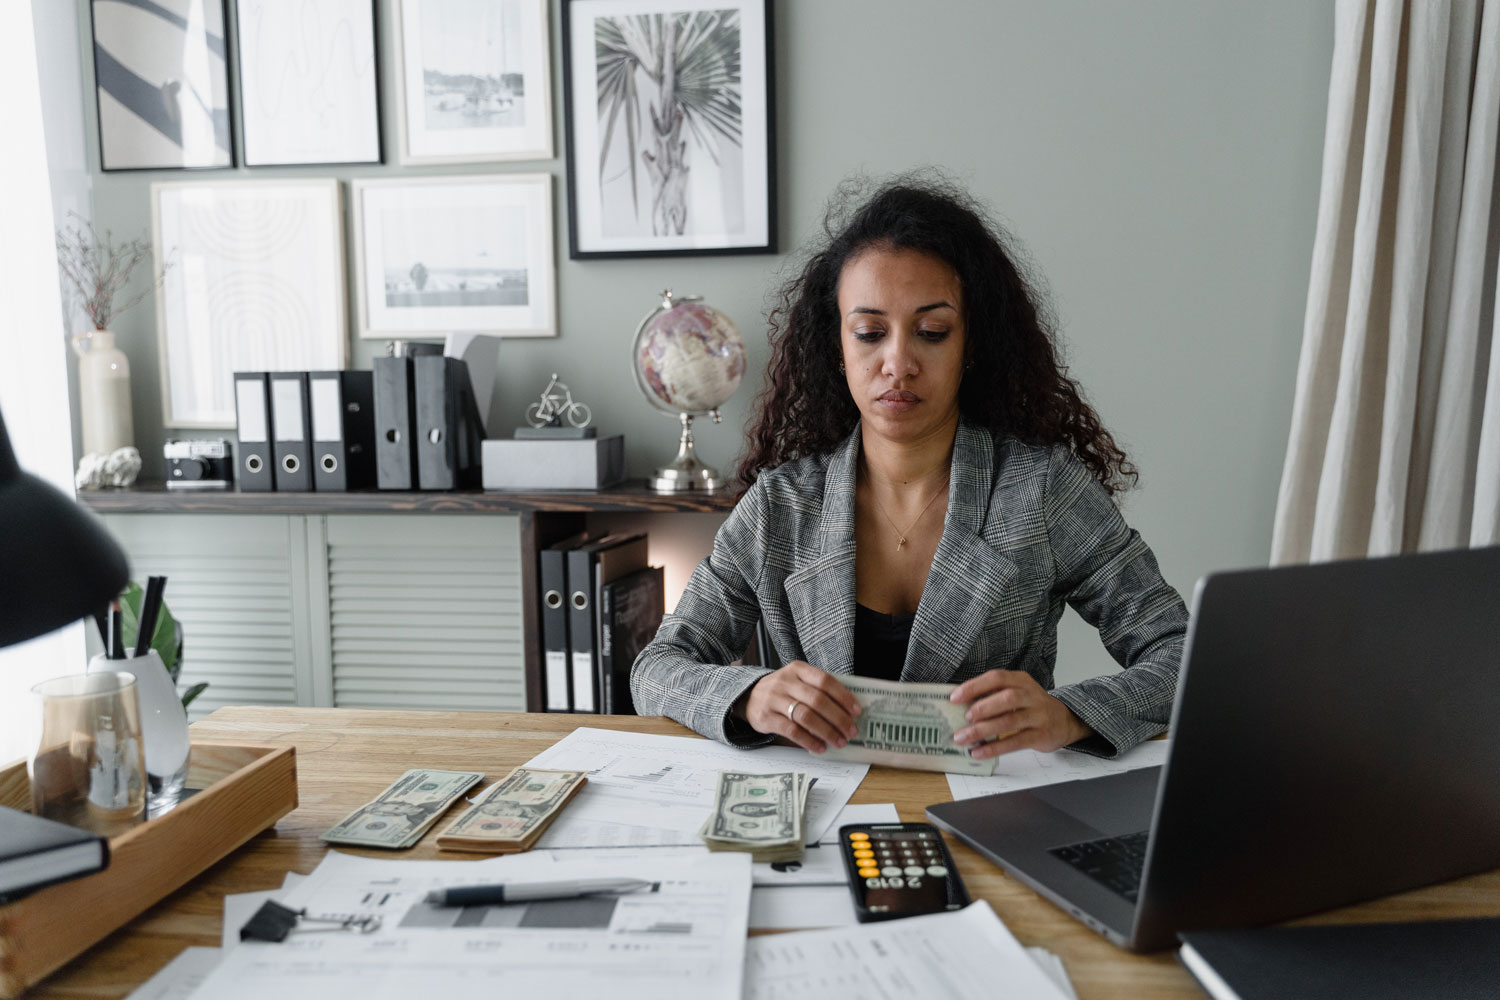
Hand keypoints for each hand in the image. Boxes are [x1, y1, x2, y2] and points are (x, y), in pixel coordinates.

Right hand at [743, 661, 860, 754]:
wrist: (748, 697)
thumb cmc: (782, 692)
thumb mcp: (797, 682)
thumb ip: (818, 690)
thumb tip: (847, 712)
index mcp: (798, 669)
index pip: (825, 680)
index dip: (843, 696)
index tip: (856, 711)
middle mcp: (785, 682)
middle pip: (817, 700)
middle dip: (838, 718)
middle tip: (851, 731)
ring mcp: (774, 699)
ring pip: (806, 716)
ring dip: (826, 731)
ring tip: (839, 742)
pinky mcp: (766, 717)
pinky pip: (791, 730)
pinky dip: (808, 741)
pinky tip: (819, 747)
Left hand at [949, 669, 1091, 758]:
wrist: (1065, 720)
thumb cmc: (1032, 706)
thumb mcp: (1018, 692)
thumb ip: (994, 695)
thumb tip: (960, 706)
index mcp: (1021, 680)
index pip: (997, 678)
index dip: (975, 686)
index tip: (954, 697)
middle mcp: (1031, 696)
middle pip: (1007, 698)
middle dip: (983, 708)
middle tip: (965, 718)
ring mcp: (1038, 716)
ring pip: (1010, 721)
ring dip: (984, 731)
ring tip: (964, 738)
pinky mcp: (1041, 735)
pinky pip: (1015, 742)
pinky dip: (994, 748)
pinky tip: (979, 752)